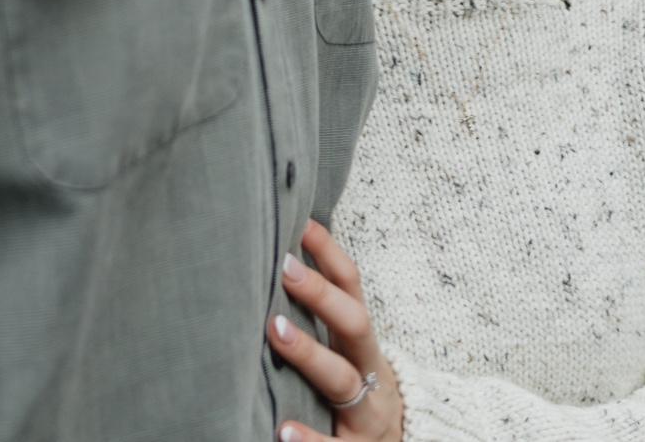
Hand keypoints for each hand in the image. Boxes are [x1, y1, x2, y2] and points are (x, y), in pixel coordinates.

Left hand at [269, 219, 403, 441]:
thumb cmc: (362, 390)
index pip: (352, 287)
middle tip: (284, 267)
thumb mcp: (351, 352)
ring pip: (342, 380)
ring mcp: (365, 412)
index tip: (301, 224)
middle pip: (353, 324)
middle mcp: (369, 370)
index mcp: (363, 341)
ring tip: (275, 331)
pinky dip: (310, 439)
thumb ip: (324, 317)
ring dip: (309, 354)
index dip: (330, 254)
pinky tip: (283, 431)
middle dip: (321, 294)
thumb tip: (283, 260)